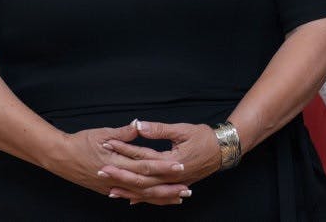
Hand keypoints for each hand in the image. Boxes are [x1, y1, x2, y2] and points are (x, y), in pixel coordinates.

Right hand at [46, 123, 187, 199]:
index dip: (164, 167)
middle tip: (187, 189)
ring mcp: (111, 187)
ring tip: (178, 197)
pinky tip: (156, 200)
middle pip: (147, 186)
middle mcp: (115, 179)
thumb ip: (123, 133)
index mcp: (117, 163)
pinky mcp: (107, 189)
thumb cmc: (80, 142)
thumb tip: (139, 125)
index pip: (146, 166)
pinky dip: (144, 199)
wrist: (59, 157)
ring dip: (160, 196)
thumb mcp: (102, 133)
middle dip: (168, 188)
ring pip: (140, 195)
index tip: (181, 166)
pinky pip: (130, 196)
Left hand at [101, 120, 220, 204]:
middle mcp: (172, 177)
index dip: (124, 150)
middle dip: (120, 175)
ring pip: (147, 191)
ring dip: (128, 190)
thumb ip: (159, 129)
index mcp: (172, 161)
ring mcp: (174, 184)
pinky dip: (143, 197)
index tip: (108, 144)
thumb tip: (139, 125)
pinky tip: (131, 199)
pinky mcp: (177, 186)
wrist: (224, 150)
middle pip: (141, 178)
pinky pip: (157, 195)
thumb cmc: (205, 138)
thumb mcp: (182, 130)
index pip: (143, 156)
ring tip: (110, 189)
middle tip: (101, 171)